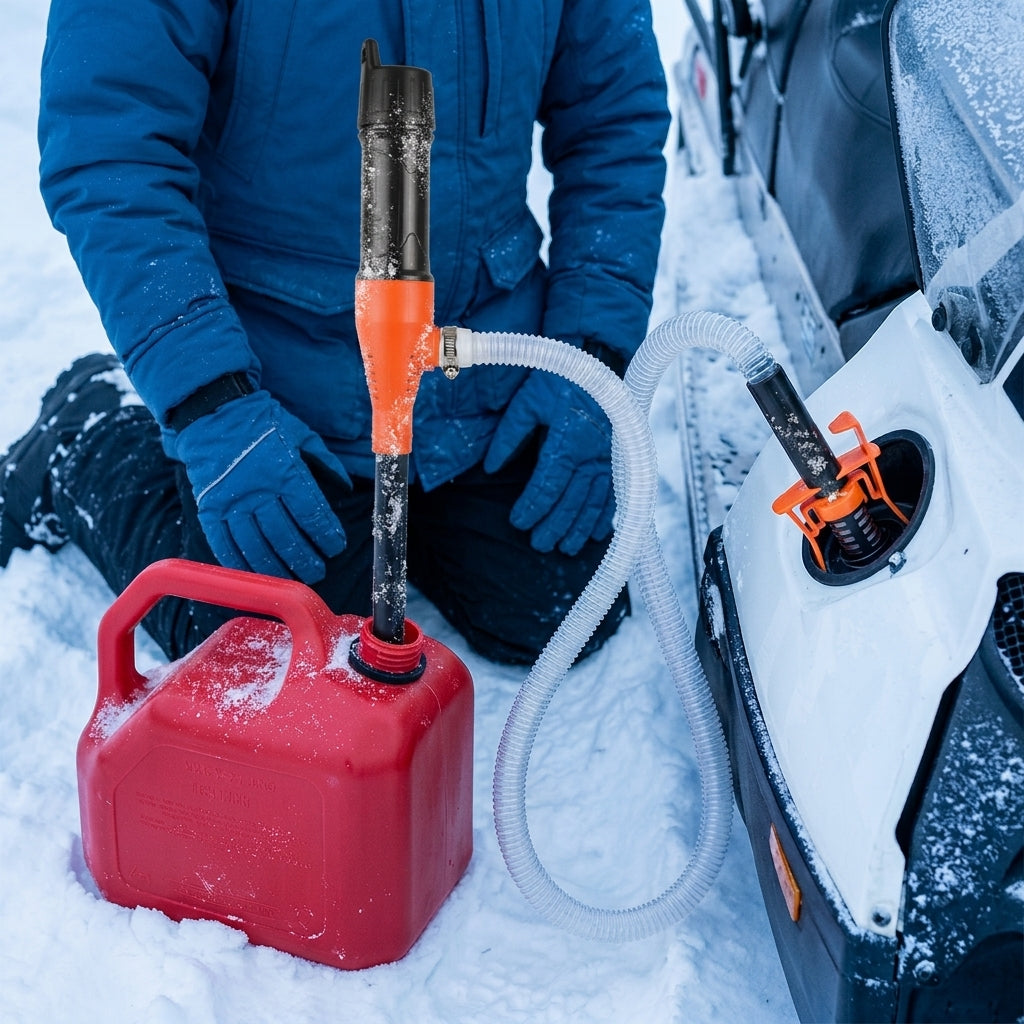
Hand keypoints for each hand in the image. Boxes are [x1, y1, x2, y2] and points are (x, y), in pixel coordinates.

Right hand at [171, 390, 349, 582]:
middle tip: (317, 571)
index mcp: (285, 472)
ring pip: (256, 546)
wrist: (214, 411)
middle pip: (286, 537)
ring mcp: (231, 502)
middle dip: (305, 559)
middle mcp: (259, 490)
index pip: (311, 514)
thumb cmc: (264, 423)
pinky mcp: (210, 508)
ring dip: (276, 568)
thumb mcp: (302, 435)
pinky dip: (240, 562)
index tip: (335, 547)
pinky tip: (255, 572)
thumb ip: (325, 462)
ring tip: (291, 578)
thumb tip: (346, 487)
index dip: (326, 536)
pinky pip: (224, 544)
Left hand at [484, 369, 613, 554]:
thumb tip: (491, 468)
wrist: (599, 364)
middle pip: (571, 500)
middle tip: (539, 544)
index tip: (518, 522)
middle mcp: (592, 454)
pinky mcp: (619, 458)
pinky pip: (615, 493)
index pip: (547, 485)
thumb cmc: (558, 382)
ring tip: (567, 548)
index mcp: (567, 441)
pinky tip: (599, 533)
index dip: (532, 508)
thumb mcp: (527, 402)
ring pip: (594, 502)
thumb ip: (508, 436)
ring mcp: (609, 458)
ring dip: (580, 527)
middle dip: (554, 525)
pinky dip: (607, 515)